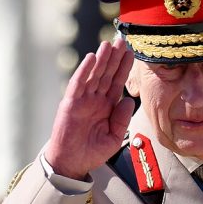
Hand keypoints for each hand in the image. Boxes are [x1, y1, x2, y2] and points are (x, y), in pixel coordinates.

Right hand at [43, 40, 135, 179]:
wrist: (72, 163)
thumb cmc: (93, 151)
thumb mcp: (114, 137)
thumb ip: (122, 119)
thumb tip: (129, 100)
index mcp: (107, 105)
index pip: (118, 82)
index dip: (124, 67)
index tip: (132, 52)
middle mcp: (95, 99)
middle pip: (107, 73)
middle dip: (114, 57)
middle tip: (122, 40)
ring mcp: (83, 100)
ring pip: (94, 75)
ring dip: (101, 59)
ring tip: (109, 44)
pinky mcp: (70, 103)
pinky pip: (78, 84)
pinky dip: (84, 71)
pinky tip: (92, 58)